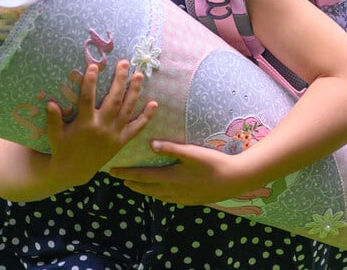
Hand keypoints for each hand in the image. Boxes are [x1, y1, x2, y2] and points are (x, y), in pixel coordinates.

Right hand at [45, 60, 156, 187]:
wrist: (74, 171)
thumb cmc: (62, 149)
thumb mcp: (55, 135)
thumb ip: (53, 119)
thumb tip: (50, 102)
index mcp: (85, 124)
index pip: (87, 98)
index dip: (90, 82)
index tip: (94, 66)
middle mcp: (102, 128)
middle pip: (114, 100)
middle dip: (120, 80)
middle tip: (125, 63)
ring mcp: (114, 135)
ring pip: (127, 110)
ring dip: (134, 92)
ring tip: (139, 75)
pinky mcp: (121, 142)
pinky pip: (136, 128)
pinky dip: (146, 117)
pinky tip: (154, 104)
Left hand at [109, 140, 256, 205]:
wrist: (233, 180)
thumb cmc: (212, 162)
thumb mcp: (191, 152)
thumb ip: (170, 148)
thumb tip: (150, 144)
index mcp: (171, 178)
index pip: (142, 177)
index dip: (126, 174)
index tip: (113, 172)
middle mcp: (172, 191)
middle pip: (146, 188)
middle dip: (131, 183)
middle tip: (119, 179)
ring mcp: (181, 198)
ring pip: (156, 195)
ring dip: (144, 190)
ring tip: (135, 185)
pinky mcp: (190, 200)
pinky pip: (167, 199)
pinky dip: (158, 195)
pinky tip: (159, 192)